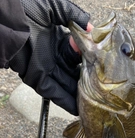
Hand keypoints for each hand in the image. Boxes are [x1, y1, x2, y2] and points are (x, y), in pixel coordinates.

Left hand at [9, 0, 91, 114]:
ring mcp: (45, 69)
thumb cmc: (23, 9)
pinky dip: (65, 101)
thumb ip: (72, 15)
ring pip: (66, 85)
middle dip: (86, 82)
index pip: (77, 55)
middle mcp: (53, 57)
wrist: (5, 20)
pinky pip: (53, 92)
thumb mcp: (52, 7)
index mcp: (57, 42)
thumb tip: (91, 27)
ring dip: (78, 95)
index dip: (89, 61)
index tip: (103, 67)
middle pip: (73, 73)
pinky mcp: (36, 78)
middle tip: (102, 90)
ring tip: (93, 103)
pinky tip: (77, 108)